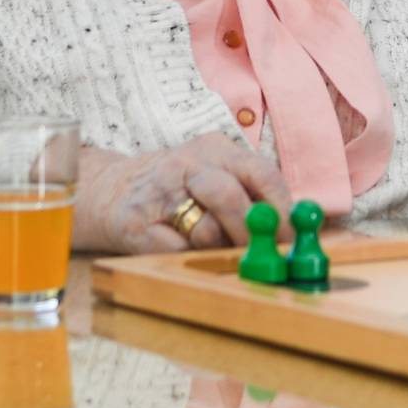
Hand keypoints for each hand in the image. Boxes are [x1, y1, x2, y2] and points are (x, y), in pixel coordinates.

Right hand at [73, 135, 287, 253]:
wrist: (110, 192)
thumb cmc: (179, 189)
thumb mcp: (216, 175)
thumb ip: (253, 196)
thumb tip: (297, 229)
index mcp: (214, 149)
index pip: (260, 172)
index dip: (281, 207)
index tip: (293, 235)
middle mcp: (185, 165)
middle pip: (229, 197)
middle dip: (251, 232)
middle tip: (264, 256)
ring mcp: (158, 194)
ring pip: (204, 230)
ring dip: (218, 248)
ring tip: (212, 245)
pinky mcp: (135, 224)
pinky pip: (177, 251)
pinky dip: (189, 257)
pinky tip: (182, 247)